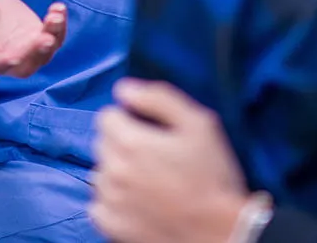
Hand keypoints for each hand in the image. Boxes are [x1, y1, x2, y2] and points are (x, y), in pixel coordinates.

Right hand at [0, 0, 66, 78]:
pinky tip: (59, 8)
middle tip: (45, 38)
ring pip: (46, 52)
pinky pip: (54, 35)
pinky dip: (59, 24)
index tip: (14, 57)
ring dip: (54, 36)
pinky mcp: (38, 35)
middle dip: (37, 53)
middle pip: (27, 65)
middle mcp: (9, 59)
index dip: (5, 63)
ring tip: (56, 15)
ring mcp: (27, 49)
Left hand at [92, 79, 250, 242]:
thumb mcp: (198, 124)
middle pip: (103, 142)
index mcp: (130, 142)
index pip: (107, 116)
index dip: (129, 118)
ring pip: (100, 171)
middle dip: (123, 142)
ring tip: (148, 179)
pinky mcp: (110, 225)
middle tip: (155, 155)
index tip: (149, 130)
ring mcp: (109, 200)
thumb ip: (158, 98)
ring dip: (117, 170)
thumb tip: (124, 89)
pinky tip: (137, 200)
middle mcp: (112, 170)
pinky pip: (98, 203)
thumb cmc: (212, 177)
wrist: (218, 232)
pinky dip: (113, 199)